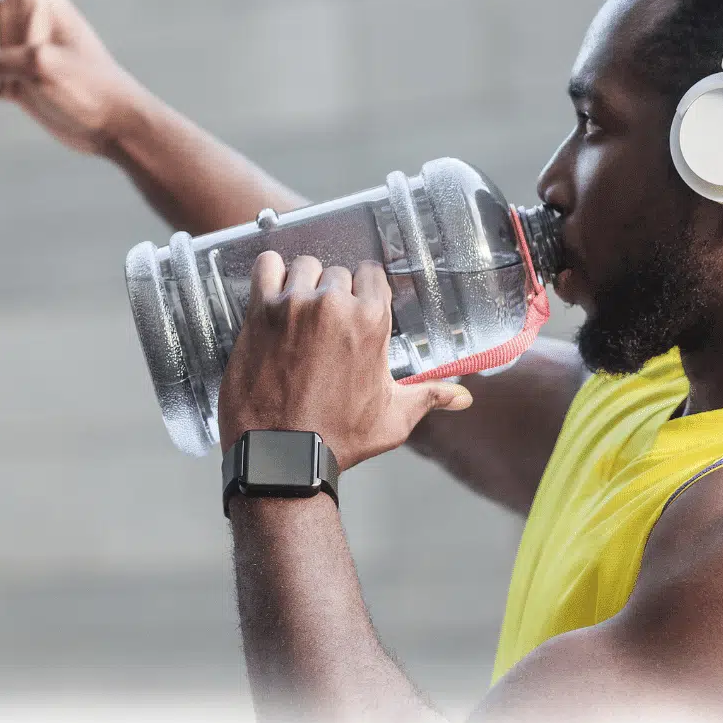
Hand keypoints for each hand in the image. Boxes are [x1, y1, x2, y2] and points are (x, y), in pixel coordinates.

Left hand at [217, 253, 472, 470]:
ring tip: (299, 310)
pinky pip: (266, 266)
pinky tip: (273, 292)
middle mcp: (334, 305)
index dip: (364, 290)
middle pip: (337, 272)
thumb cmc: (338, 439)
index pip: (372, 274)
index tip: (356, 305)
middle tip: (326, 323)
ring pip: (304, 266)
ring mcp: (294, 305)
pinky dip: (270, 273)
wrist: (283, 455)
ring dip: (304, 283)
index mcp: (371, 322)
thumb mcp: (393, 419)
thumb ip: (429, 397)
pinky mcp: (260, 312)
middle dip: (334, 292)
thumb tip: (462, 398)